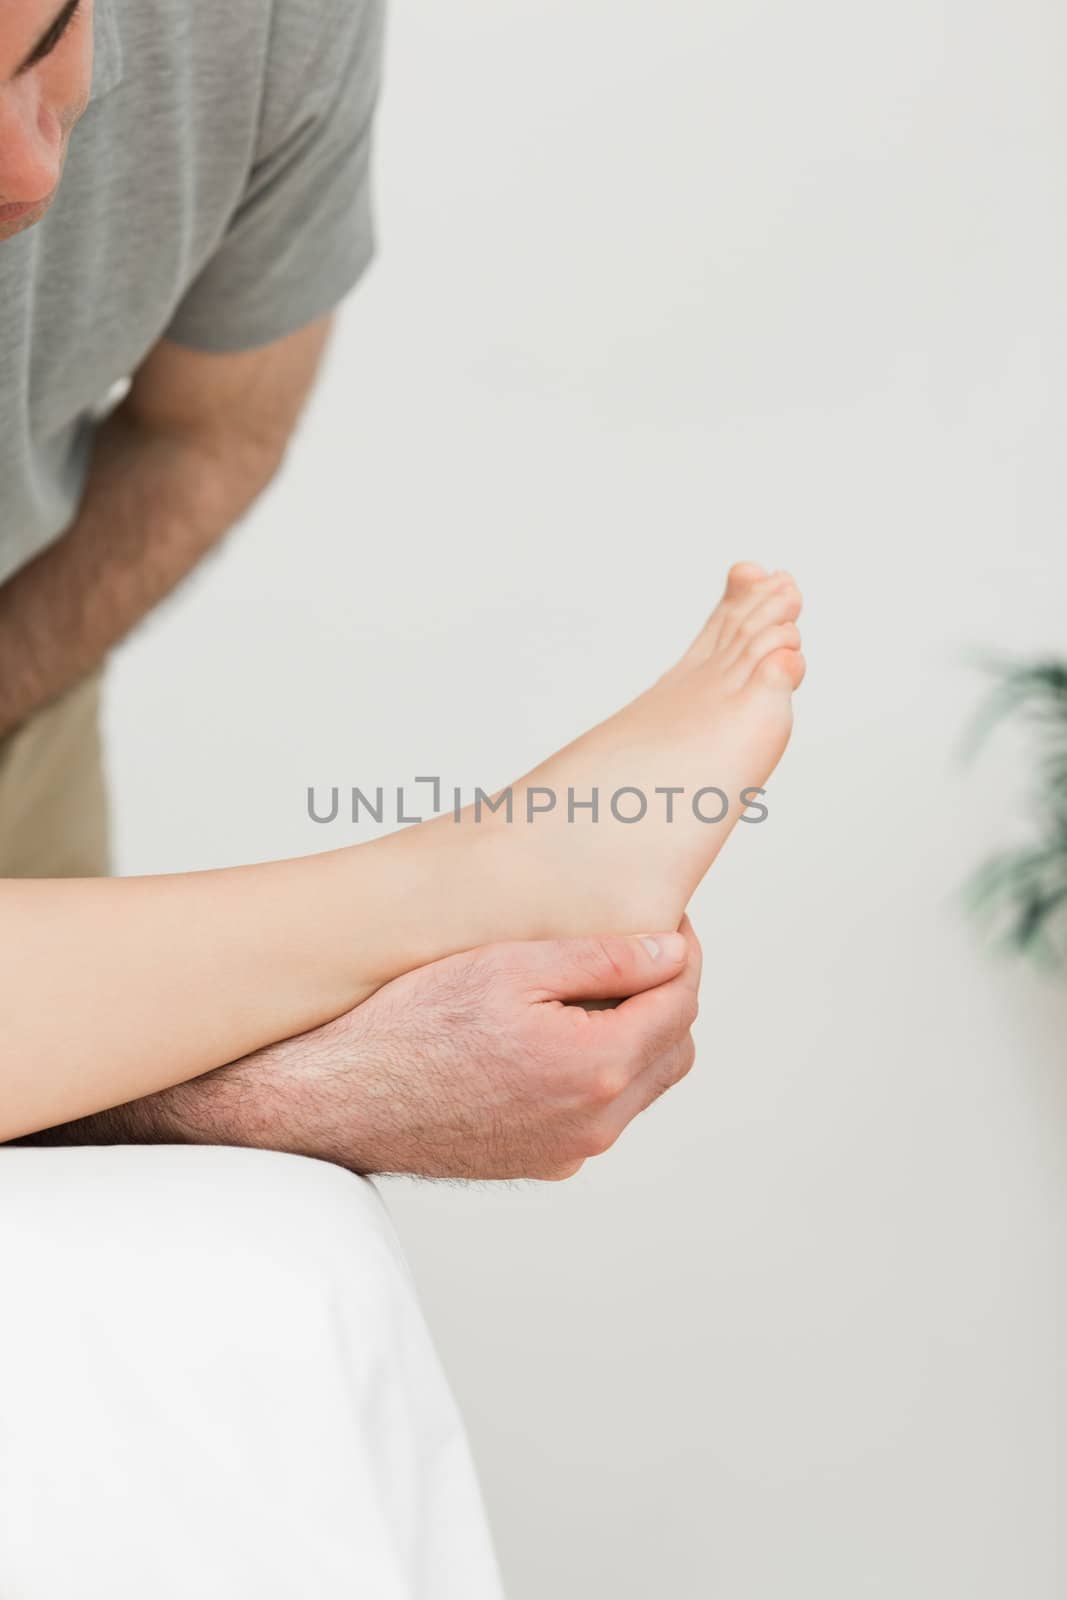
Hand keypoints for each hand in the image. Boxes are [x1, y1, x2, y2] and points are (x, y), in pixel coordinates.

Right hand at [25, 919, 701, 1178]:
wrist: (329, 1098)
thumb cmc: (405, 1024)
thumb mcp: (508, 966)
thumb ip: (605, 958)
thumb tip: (673, 948)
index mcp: (598, 1069)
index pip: (682, 999)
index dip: (680, 949)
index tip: (661, 917)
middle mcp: (595, 1125)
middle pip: (674, 1048)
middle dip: (667, 993)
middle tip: (631, 946)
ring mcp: (568, 1152)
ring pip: (640, 1086)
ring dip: (635, 1034)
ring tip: (589, 985)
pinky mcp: (538, 1162)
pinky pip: (598, 1113)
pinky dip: (598, 1071)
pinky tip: (552, 1032)